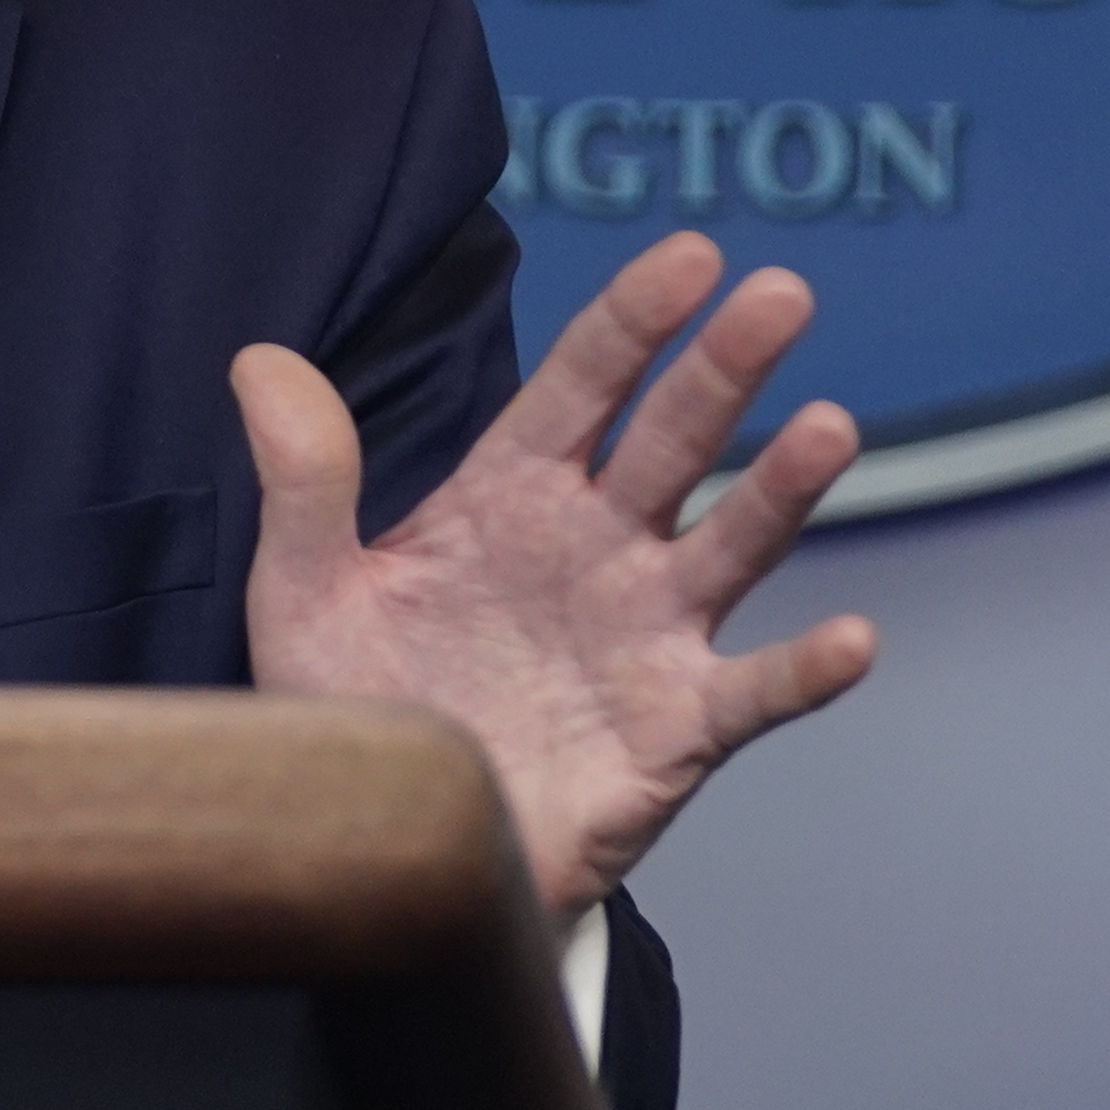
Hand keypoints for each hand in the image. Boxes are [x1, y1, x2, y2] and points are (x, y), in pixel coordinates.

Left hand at [236, 232, 875, 921]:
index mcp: (514, 496)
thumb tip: (258, 357)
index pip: (583, 385)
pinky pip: (752, 694)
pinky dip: (804, 671)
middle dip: (725, 369)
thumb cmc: (361, 712)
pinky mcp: (675, 731)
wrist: (392, 854)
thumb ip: (304, 481)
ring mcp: (647, 635)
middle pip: (673, 442)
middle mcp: (597, 549)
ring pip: (728, 545)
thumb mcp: (308, 594)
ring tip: (830, 427)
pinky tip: (852, 641)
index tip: (692, 255)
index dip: (635, 319)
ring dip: (781, 489)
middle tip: (782, 296)